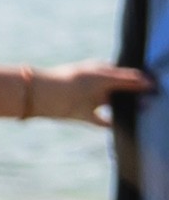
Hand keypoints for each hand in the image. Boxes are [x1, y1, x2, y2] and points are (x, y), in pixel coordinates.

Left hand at [29, 64, 154, 123]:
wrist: (44, 95)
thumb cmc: (74, 80)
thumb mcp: (103, 77)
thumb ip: (126, 80)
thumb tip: (148, 82)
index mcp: (102, 71)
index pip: (127, 75)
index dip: (141, 80)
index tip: (156, 86)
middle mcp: (98, 85)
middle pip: (123, 91)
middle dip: (137, 95)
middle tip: (154, 101)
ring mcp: (91, 100)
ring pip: (115, 105)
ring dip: (128, 109)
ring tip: (145, 113)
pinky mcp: (85, 116)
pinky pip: (103, 122)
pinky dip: (113, 124)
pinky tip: (124, 127)